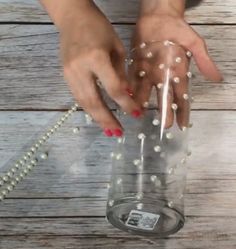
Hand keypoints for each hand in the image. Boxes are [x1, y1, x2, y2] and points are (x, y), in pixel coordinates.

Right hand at [40, 0, 142, 136]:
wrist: (72, 17)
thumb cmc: (99, 28)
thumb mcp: (117, 47)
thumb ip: (120, 73)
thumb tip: (125, 96)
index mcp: (96, 57)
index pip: (113, 88)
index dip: (126, 103)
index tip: (137, 114)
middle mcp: (80, 68)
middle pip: (94, 101)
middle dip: (107, 119)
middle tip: (117, 133)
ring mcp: (69, 73)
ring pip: (84, 102)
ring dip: (97, 118)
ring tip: (108, 131)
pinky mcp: (64, 76)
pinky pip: (78, 97)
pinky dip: (90, 109)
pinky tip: (98, 116)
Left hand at [129, 0, 222, 128]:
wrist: (157, 16)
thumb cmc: (178, 29)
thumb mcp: (194, 43)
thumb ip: (203, 60)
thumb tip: (217, 78)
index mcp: (177, 73)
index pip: (181, 96)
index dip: (183, 111)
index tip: (183, 125)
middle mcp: (162, 77)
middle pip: (164, 98)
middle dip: (165, 112)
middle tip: (164, 126)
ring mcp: (148, 73)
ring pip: (146, 93)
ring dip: (144, 104)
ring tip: (142, 116)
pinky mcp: (136, 67)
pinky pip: (132, 81)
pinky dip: (129, 91)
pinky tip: (127, 100)